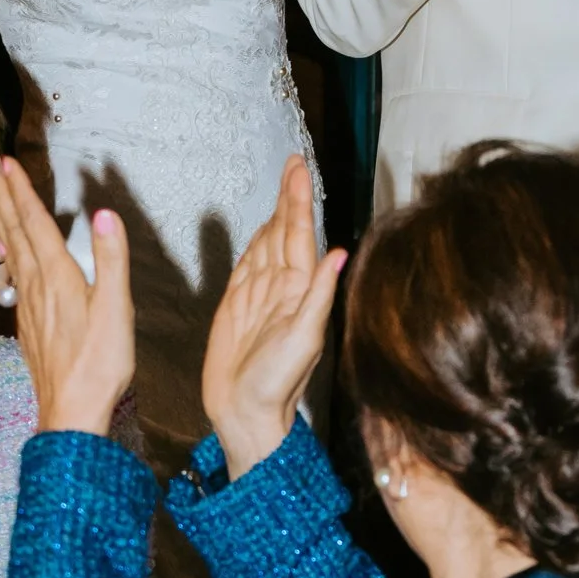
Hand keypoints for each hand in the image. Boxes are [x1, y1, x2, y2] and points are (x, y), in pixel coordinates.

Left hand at [0, 158, 134, 434]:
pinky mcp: (30, 322)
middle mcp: (38, 286)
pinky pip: (13, 275)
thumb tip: (104, 215)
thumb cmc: (99, 364)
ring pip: (11, 253)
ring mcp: (30, 305)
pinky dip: (7, 253)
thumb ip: (111, 259)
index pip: (35, 223)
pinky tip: (6, 255)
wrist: (71, 412)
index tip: (5, 164)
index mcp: (58, 277)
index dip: (22, 191)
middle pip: (16, 233)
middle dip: (2, 198)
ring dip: (0, 222)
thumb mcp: (115, 309)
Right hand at [202, 154, 346, 478]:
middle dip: (290, 197)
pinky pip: (249, 264)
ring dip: (276, 214)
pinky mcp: (239, 306)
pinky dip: (256, 243)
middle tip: (294, 162)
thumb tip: (339, 253)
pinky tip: (263, 229)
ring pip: (269, 244)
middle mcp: (283, 289)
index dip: (299, 201)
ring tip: (285, 185)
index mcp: (301, 292)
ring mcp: (261, 296)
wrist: (244, 414)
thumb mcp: (303, 339)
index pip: (300, 235)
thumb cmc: (276, 384)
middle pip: (286, 231)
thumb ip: (320, 296)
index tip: (300, 168)